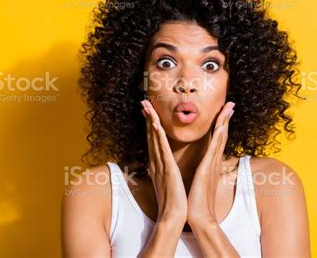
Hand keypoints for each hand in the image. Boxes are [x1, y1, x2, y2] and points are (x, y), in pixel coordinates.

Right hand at [140, 99, 187, 225]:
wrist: (173, 216)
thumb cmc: (171, 201)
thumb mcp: (165, 181)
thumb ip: (161, 170)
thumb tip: (157, 164)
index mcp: (157, 164)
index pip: (152, 140)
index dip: (148, 124)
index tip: (147, 111)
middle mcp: (156, 162)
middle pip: (150, 135)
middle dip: (146, 117)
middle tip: (143, 101)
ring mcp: (160, 165)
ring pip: (154, 138)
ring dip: (150, 121)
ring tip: (147, 106)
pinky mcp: (167, 169)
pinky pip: (161, 149)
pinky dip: (157, 136)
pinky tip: (155, 124)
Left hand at [186, 101, 235, 225]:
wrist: (200, 216)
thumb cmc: (198, 200)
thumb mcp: (200, 179)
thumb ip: (202, 170)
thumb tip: (202, 164)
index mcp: (211, 162)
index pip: (217, 139)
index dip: (221, 123)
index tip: (224, 110)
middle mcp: (214, 161)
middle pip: (222, 134)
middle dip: (226, 118)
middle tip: (230, 103)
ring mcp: (212, 164)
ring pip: (220, 138)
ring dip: (223, 122)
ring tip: (228, 108)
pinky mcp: (207, 169)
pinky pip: (214, 150)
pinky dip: (218, 137)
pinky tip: (220, 127)